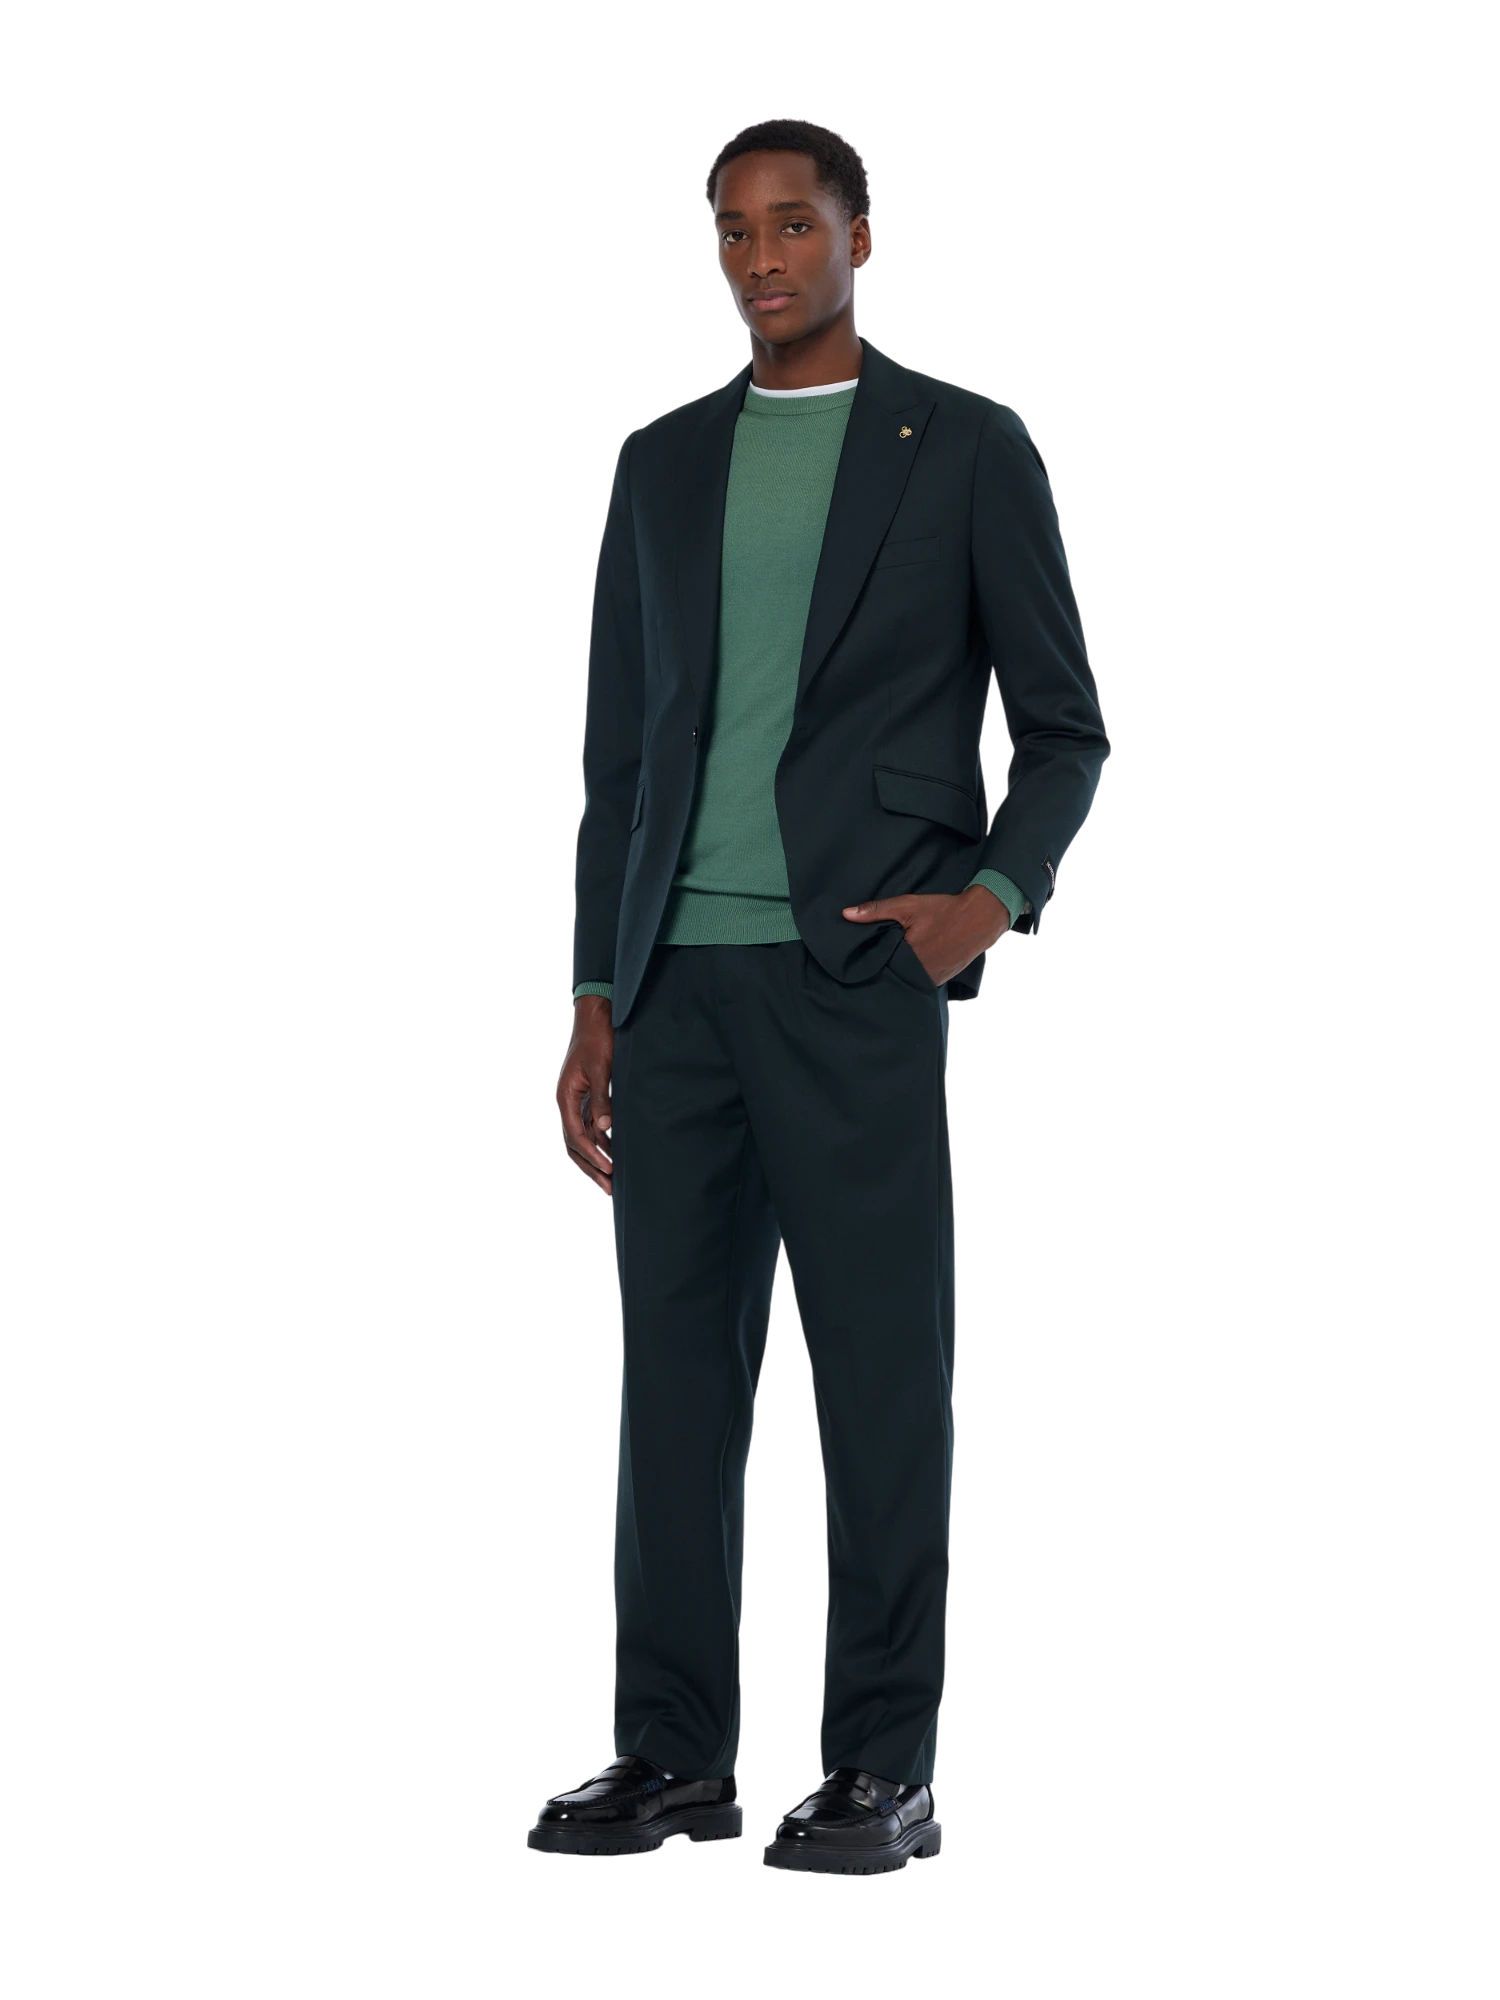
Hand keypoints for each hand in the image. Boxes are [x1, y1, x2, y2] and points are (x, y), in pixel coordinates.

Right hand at [555, 995, 613, 1198]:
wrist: (597, 1018)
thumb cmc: (598, 1039)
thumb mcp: (602, 1069)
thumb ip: (602, 1099)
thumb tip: (605, 1128)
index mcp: (566, 1096)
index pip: (575, 1134)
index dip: (592, 1153)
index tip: (609, 1167)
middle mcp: (568, 1102)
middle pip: (575, 1143)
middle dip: (591, 1165)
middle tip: (610, 1186)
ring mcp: (576, 1102)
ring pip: (581, 1138)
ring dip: (595, 1158)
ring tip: (611, 1179)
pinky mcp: (586, 1099)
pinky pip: (589, 1128)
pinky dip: (599, 1143)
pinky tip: (611, 1155)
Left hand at [841, 887, 1009, 985]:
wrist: (980, 919)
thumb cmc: (943, 910)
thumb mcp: (908, 905)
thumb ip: (876, 910)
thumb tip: (846, 914)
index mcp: (907, 957)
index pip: (876, 966)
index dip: (867, 963)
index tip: (856, 959)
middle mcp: (919, 974)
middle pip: (891, 975)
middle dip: (883, 968)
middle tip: (872, 961)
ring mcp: (932, 980)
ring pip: (906, 980)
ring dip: (899, 973)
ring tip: (891, 963)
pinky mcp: (941, 981)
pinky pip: (920, 981)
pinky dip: (913, 974)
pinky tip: (910, 964)